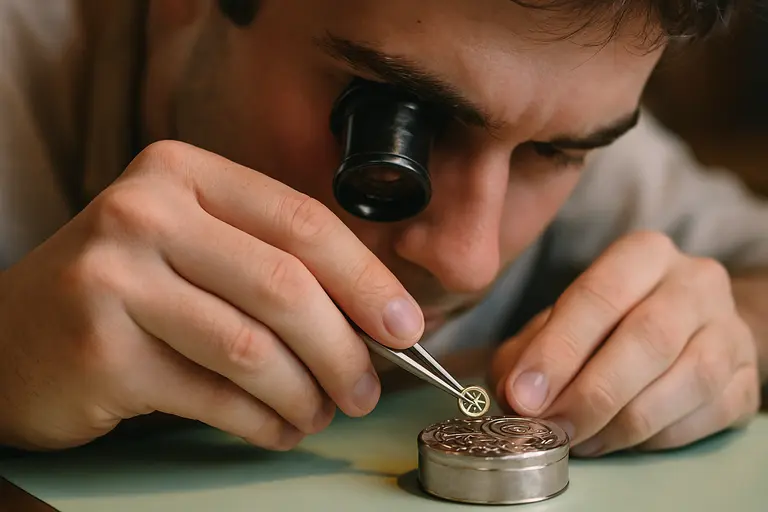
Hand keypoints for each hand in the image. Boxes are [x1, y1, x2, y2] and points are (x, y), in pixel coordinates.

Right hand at [0, 141, 422, 450]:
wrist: (14, 336)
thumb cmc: (128, 288)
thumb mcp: (195, 245)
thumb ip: (273, 263)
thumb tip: (373, 317)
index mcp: (183, 171)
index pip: (302, 222)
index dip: (366, 279)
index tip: (404, 326)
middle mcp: (145, 213)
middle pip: (285, 288)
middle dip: (344, 349)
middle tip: (367, 388)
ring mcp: (115, 280)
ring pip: (254, 349)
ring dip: (306, 393)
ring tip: (321, 413)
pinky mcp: (101, 350)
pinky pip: (215, 396)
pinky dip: (263, 422)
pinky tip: (278, 428)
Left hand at [490, 231, 759, 456]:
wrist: (688, 330)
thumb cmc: (609, 324)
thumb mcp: (561, 319)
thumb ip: (531, 349)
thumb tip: (516, 393)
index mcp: (643, 254)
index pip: (599, 294)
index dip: (559, 349)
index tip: (524, 395)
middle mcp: (695, 282)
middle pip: (648, 338)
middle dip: (591, 393)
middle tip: (550, 427)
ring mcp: (730, 329)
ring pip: (686, 380)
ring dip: (623, 422)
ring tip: (579, 439)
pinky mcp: (747, 380)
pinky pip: (706, 416)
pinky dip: (655, 438)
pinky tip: (617, 440)